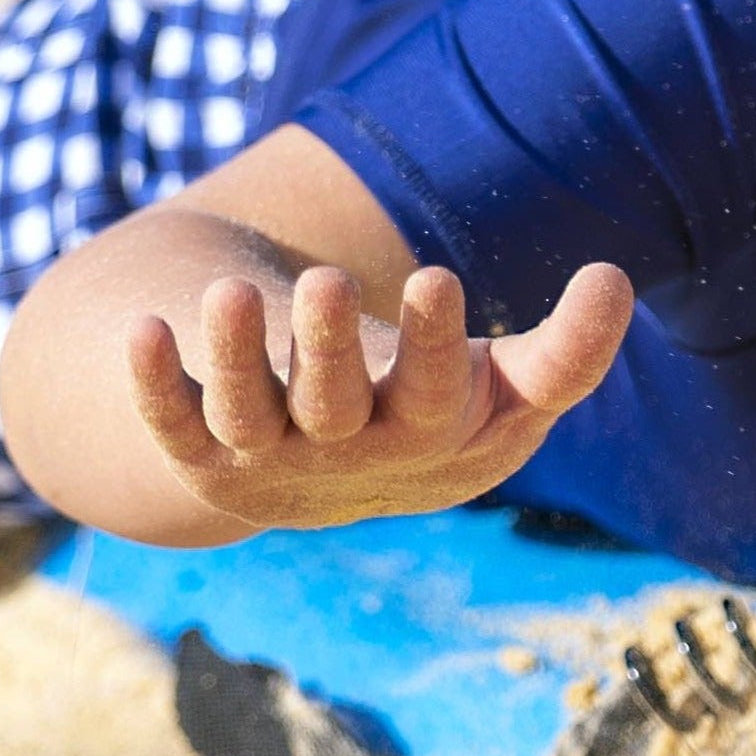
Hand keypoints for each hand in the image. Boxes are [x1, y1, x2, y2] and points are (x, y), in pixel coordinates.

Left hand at [126, 258, 632, 531]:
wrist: (336, 478)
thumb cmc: (440, 414)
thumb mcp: (508, 394)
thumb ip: (566, 353)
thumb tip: (614, 278)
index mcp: (428, 436)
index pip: (434, 395)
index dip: (434, 344)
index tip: (435, 278)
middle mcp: (344, 451)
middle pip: (331, 405)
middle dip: (325, 348)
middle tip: (322, 281)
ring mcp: (268, 451)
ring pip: (244, 412)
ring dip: (232, 358)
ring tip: (227, 292)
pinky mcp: (205, 447)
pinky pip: (173, 421)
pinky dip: (152, 383)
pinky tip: (141, 329)